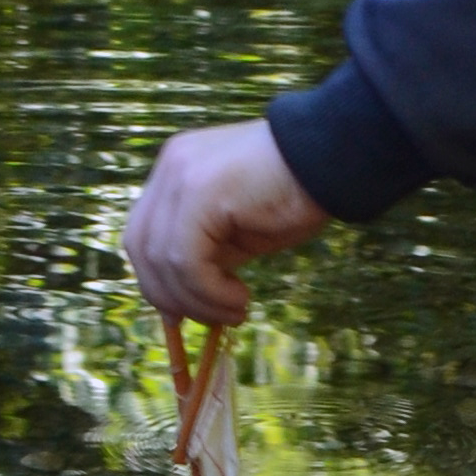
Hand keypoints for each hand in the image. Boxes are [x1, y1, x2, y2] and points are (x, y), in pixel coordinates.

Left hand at [122, 117, 328, 320]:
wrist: (335, 157)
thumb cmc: (295, 193)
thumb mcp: (238, 230)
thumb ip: (206, 252)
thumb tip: (181, 303)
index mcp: (175, 171)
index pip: (143, 234)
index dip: (157, 280)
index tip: (184, 313)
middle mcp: (170, 167)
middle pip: (140, 246)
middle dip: (170, 294)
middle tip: (213, 317)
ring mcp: (181, 175)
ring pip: (162, 260)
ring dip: (197, 300)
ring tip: (235, 311)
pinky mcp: (200, 192)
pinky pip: (186, 261)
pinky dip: (209, 292)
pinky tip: (240, 298)